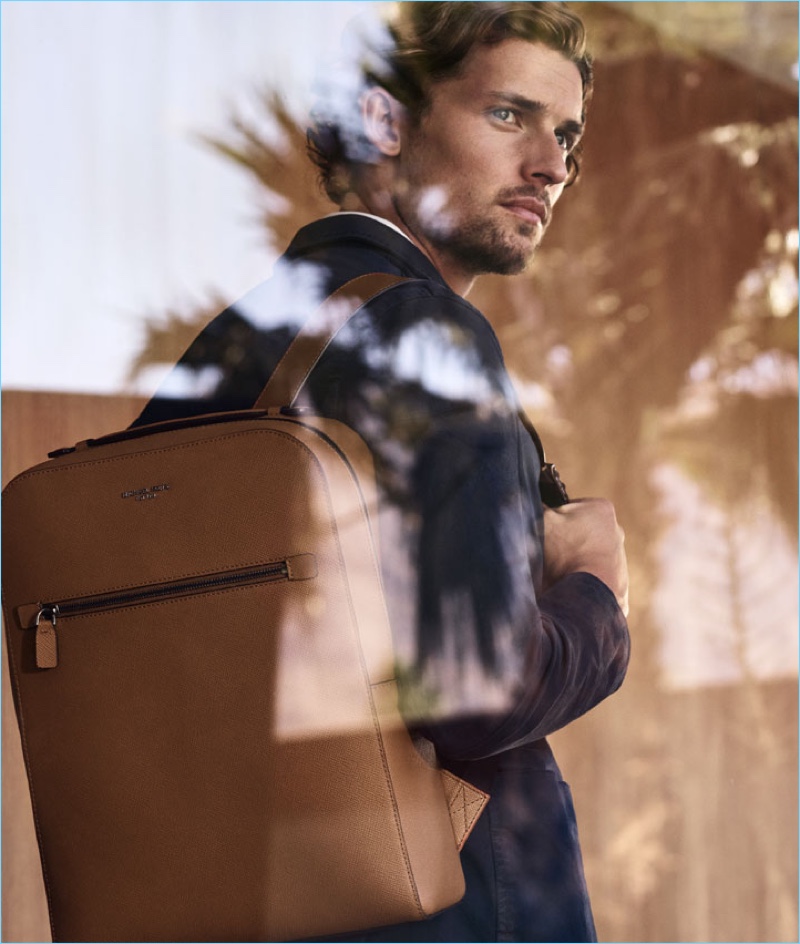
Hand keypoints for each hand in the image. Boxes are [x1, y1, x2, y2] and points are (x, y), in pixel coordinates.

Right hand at [543, 498, 628, 614]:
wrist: (584, 597)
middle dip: (564, 543)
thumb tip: (531, 503)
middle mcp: (617, 533)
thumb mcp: (543, 520)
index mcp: (601, 509)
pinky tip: (569, 590)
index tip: (545, 533)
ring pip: (587, 559)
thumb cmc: (564, 554)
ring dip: (572, 565)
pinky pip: (594, 584)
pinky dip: (581, 587)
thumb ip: (539, 506)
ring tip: (556, 576)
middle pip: (580, 534)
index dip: (553, 520)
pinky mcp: (619, 589)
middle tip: (547, 555)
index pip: (570, 508)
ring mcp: (621, 563)